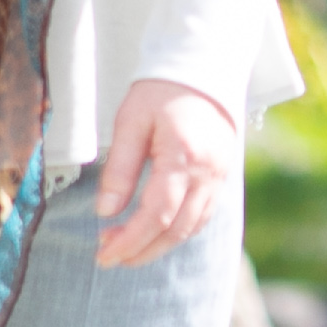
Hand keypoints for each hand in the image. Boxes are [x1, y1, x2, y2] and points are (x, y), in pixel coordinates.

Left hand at [92, 78, 237, 268]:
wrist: (202, 69)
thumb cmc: (159, 92)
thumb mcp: (130, 123)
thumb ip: (120, 169)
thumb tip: (105, 212)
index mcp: (183, 158)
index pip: (157, 214)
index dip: (130, 240)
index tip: (104, 255)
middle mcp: (208, 174)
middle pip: (176, 229)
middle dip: (141, 250)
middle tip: (108, 258)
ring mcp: (219, 178)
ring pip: (192, 228)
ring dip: (158, 245)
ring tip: (125, 250)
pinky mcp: (222, 177)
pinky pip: (202, 216)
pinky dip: (178, 232)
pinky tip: (154, 234)